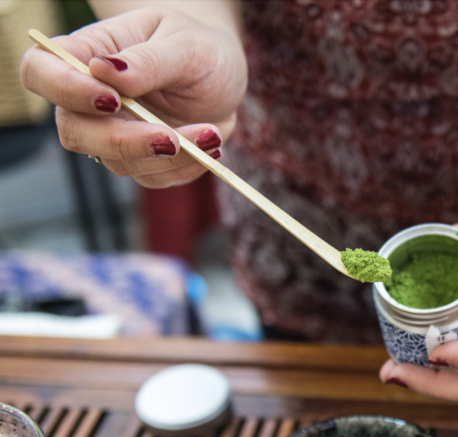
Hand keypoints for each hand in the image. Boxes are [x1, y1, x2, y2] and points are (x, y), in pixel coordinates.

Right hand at [20, 7, 246, 187]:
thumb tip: (103, 69)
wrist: (224, 77)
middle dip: (124, 141)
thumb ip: (147, 61)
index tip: (112, 99)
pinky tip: (211, 145)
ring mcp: (115, 135)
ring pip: (118, 162)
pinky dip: (186, 167)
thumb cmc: (198, 49)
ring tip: (210, 134)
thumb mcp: (183, 44)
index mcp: (86, 55)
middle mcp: (91, 101)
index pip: (41, 72)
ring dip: (168, 158)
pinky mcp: (143, 162)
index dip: (65, 90)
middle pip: (74, 132)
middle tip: (171, 139)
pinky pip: (153, 178)